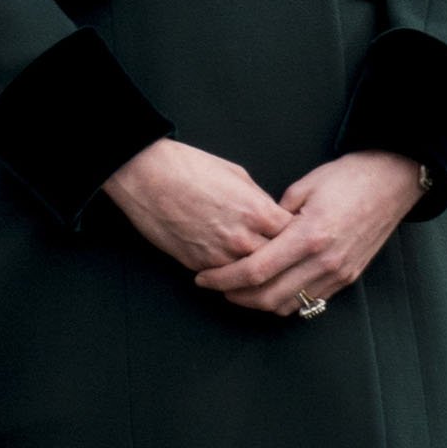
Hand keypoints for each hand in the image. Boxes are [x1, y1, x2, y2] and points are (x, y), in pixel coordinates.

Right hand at [103, 136, 291, 275]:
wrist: (148, 176)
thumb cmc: (190, 168)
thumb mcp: (238, 175)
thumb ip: (259, 201)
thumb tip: (269, 216)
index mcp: (258, 211)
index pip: (294, 236)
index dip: (297, 238)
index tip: (297, 239)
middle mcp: (243, 238)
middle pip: (277, 263)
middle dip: (282, 262)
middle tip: (285, 264)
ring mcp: (220, 255)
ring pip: (251, 278)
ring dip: (257, 277)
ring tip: (263, 276)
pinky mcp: (198, 264)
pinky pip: (224, 279)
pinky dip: (231, 278)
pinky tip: (234, 274)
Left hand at [193, 151, 423, 318]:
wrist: (392, 181)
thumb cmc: (348, 177)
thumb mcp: (304, 187)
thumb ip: (274, 216)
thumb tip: (252, 235)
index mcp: (309, 235)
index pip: (256, 270)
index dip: (224, 278)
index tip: (204, 277)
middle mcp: (324, 261)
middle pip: (268, 297)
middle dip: (235, 296)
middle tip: (216, 287)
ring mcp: (338, 274)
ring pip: (288, 306)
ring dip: (258, 303)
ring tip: (238, 290)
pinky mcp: (348, 278)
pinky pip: (309, 302)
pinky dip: (284, 302)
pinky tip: (269, 290)